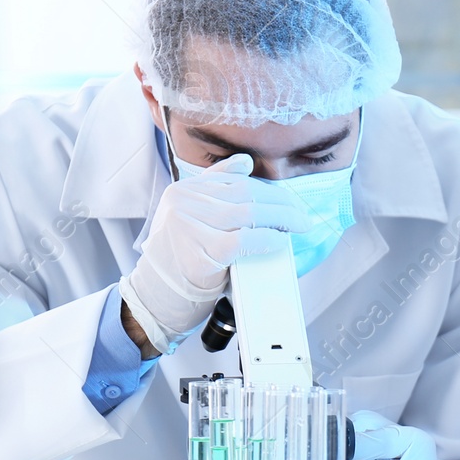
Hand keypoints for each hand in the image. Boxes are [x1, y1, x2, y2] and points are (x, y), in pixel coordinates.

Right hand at [120, 153, 310, 352]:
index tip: (291, 200)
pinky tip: (281, 242)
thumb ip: (215, 188)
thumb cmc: (182, 259)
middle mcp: (183, 203)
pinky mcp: (202, 252)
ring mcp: (190, 226)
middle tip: (303, 216)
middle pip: (247, 195)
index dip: (270, 190)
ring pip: (250, 214)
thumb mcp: (191, 216)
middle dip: (282, 204)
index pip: (238, 182)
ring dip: (283, 220)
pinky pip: (247, 240)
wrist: (156, 297)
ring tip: (300, 226)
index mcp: (183, 190)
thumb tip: (246, 162)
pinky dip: (269, 239)